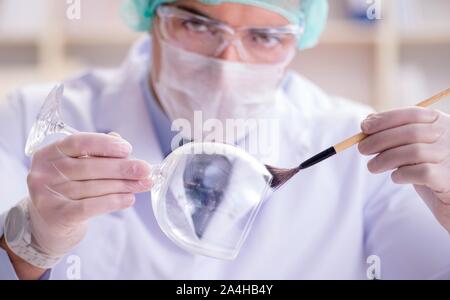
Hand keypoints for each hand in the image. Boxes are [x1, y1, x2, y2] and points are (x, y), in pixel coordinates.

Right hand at [20, 133, 150, 267]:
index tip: (128, 149)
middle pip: (89, 166)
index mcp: (49, 153)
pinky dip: (113, 201)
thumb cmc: (68, 190)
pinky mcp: (57, 216)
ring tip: (143, 184)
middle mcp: (44, 173)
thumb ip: (97, 154)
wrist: (48, 225)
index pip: (78, 142)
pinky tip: (129, 199)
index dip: (105, 144)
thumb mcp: (77, 168)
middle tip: (145, 169)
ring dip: (123, 185)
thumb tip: (122, 144)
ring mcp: (47, 195)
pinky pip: (91, 206)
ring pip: (94, 187)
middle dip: (122, 168)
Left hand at [358, 107, 449, 233]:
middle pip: (410, 132)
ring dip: (385, 159)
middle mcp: (449, 137)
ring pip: (413, 152)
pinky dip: (402, 174)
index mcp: (441, 123)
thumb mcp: (413, 146)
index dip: (385, 119)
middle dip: (380, 139)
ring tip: (372, 167)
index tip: (364, 127)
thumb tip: (368, 120)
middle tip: (362, 149)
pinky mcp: (447, 180)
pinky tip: (396, 178)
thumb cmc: (429, 168)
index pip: (412, 114)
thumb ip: (396, 132)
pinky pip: (421, 173)